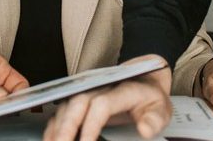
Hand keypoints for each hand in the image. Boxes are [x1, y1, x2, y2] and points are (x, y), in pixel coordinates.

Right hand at [43, 56, 171, 140]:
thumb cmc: (149, 97)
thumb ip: (154, 120)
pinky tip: (51, 138)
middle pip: (77, 104)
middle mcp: (100, 87)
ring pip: (66, 106)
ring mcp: (87, 91)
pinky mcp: (79, 98)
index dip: (92, 125)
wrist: (143, 78)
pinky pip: (61, 110)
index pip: (102, 105)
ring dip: (57, 128)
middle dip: (67, 127)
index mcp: (122, 89)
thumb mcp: (161, 109)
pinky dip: (54, 126)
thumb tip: (145, 130)